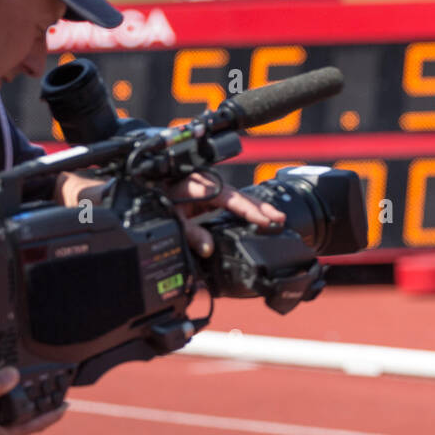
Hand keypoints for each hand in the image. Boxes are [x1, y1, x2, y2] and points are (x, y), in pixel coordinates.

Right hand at [0, 367, 66, 434]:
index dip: (54, 413)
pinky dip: (12, 407)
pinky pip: (5, 419)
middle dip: (41, 407)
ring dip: (26, 407)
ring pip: (17, 420)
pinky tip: (14, 396)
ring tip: (39, 390)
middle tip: (55, 390)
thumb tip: (14, 374)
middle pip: (29, 422)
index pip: (37, 424)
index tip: (68, 403)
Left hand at [165, 171, 286, 258]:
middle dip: (263, 208)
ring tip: (277, 219)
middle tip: (281, 220)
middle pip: (242, 197)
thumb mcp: (173, 218)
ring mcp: (215, 189)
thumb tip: (208, 249)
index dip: (249, 211)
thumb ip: (190, 234)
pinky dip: (249, 209)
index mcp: (204, 187)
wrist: (153, 186)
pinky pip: (236, 202)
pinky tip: (258, 218)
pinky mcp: (215, 196)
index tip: (265, 221)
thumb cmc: (162, 198)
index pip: (232, 200)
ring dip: (259, 208)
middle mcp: (213, 185)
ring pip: (242, 198)